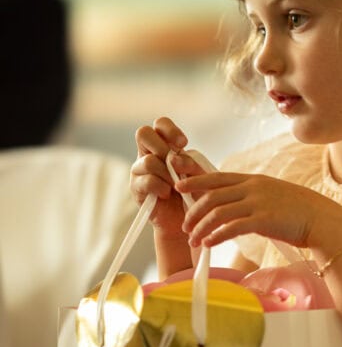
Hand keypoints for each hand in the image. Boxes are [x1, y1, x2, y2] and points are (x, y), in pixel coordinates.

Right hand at [130, 117, 189, 236]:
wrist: (188, 222)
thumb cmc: (194, 194)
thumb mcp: (198, 175)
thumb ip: (190, 163)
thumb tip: (174, 160)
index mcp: (164, 146)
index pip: (160, 124)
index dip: (170, 130)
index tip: (184, 144)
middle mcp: (148, 154)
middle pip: (143, 133)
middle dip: (162, 147)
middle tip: (175, 165)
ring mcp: (140, 171)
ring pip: (148, 161)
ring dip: (167, 174)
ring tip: (177, 187)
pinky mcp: (137, 189)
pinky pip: (146, 181)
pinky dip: (161, 187)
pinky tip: (167, 195)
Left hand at [174, 164, 341, 250]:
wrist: (323, 220)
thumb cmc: (301, 213)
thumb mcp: (274, 197)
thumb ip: (254, 198)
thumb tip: (237, 208)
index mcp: (254, 180)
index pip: (218, 177)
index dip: (196, 181)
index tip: (180, 187)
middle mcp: (253, 188)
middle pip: (212, 195)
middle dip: (194, 212)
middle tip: (185, 227)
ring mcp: (258, 203)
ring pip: (218, 212)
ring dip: (201, 227)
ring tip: (194, 240)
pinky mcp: (263, 220)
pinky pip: (231, 227)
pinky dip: (216, 236)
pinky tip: (208, 244)